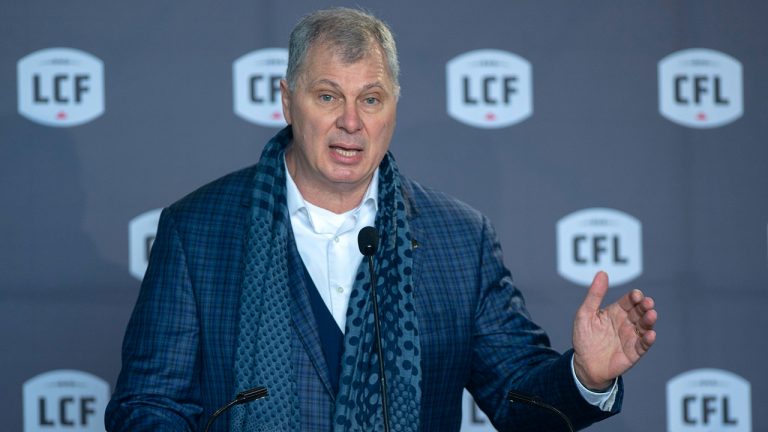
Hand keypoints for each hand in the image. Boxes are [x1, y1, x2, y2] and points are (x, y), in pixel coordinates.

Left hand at [572, 271, 656, 390]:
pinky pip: (643, 345)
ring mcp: (631, 337)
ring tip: (651, 315)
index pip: (628, 301)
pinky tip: (650, 334)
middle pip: (639, 311)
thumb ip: (594, 295)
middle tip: (647, 303)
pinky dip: (648, 340)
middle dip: (644, 306)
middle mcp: (626, 322)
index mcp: (616, 311)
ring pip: (644, 326)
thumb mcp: (585, 314)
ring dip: (649, 320)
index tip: (636, 294)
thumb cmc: (584, 338)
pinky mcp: (634, 352)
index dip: (634, 297)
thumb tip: (602, 273)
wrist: (584, 364)